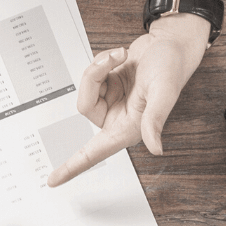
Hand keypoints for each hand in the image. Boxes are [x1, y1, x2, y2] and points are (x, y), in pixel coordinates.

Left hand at [46, 9, 210, 186]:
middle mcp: (118, 118)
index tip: (53, 181)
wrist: (170, 44)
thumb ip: (156, 120)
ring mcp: (112, 102)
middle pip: (85, 106)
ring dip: (99, 68)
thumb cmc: (172, 67)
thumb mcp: (165, 92)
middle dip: (94, 78)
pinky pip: (91, 76)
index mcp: (128, 128)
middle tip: (116, 58)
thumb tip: (156, 150)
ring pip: (86, 89)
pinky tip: (120, 57)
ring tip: (121, 55)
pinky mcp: (108, 87)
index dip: (72, 168)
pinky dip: (102, 62)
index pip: (94, 154)